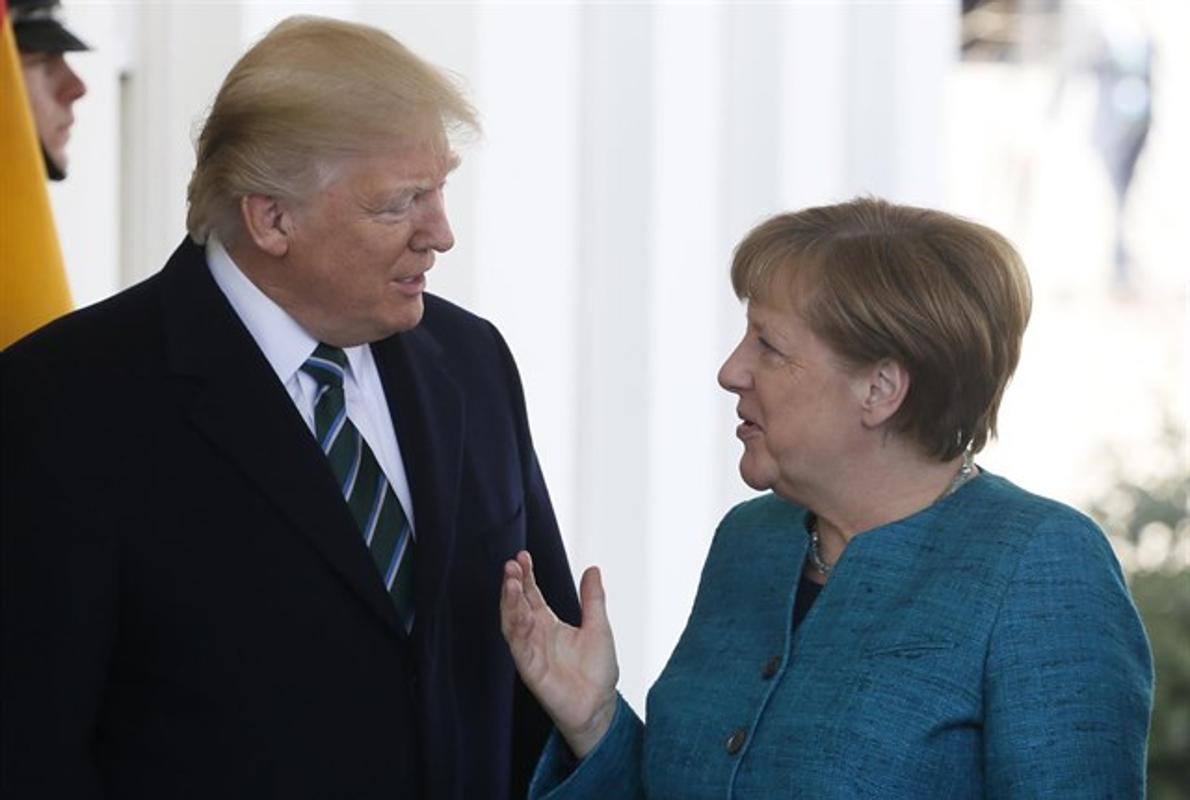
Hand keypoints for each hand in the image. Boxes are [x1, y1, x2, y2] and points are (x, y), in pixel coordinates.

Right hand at [501, 550, 618, 758]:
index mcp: (548, 623)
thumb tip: (593, 569)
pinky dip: (517, 629)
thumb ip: (592, 599)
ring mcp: (530, 651)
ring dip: (510, 603)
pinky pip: (519, 647)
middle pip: (517, 605)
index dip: (526, 576)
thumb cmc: (597, 670)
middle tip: (512, 565)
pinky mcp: (531, 669)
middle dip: (513, 585)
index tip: (522, 556)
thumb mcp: (598, 627)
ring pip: (512, 623)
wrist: (600, 705)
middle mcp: (535, 634)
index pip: (531, 594)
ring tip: (511, 582)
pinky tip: (518, 612)